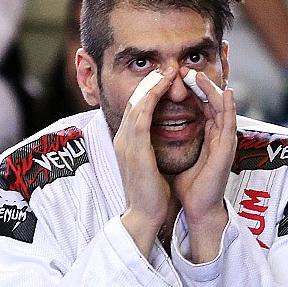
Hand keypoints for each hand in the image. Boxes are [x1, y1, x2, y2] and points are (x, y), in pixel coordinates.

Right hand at [115, 71, 175, 258]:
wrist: (145, 216)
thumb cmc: (151, 195)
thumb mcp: (149, 165)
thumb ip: (151, 149)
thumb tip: (161, 138)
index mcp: (126, 144)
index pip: (133, 110)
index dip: (146, 93)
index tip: (161, 81)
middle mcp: (122, 140)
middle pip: (132, 102)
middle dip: (148, 83)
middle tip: (164, 69)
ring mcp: (126, 143)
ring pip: (135, 103)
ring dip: (150, 84)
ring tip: (165, 71)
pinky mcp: (134, 148)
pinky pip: (141, 114)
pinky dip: (151, 96)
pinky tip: (163, 86)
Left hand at [171, 70, 236, 262]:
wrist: (196, 208)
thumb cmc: (186, 186)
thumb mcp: (174, 155)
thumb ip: (168, 140)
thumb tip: (151, 127)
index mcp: (205, 136)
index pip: (200, 104)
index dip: (190, 89)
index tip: (174, 76)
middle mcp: (216, 135)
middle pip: (211, 101)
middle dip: (200, 83)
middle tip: (184, 68)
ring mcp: (224, 141)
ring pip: (222, 106)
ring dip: (212, 88)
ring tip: (198, 74)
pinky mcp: (227, 149)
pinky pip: (230, 122)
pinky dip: (230, 105)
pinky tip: (226, 92)